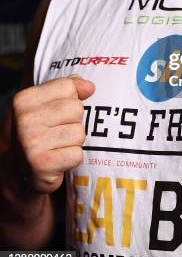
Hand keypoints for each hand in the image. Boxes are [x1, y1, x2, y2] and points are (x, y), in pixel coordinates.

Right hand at [10, 75, 94, 194]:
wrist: (18, 169)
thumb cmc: (38, 131)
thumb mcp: (45, 103)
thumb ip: (67, 88)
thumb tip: (89, 86)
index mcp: (25, 100)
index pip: (68, 86)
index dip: (69, 100)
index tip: (55, 113)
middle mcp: (26, 119)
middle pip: (77, 109)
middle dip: (73, 121)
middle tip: (56, 132)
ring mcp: (32, 142)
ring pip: (80, 133)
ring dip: (73, 142)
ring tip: (57, 146)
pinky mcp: (43, 164)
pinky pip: (78, 154)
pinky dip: (71, 158)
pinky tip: (57, 159)